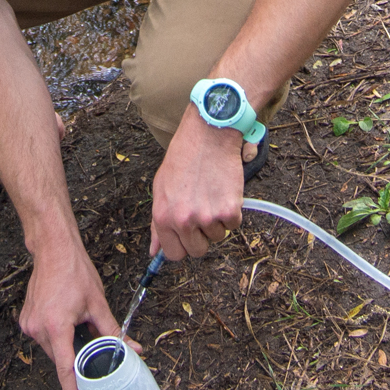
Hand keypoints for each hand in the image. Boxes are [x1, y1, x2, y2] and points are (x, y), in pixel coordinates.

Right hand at [19, 237, 118, 389]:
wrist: (53, 249)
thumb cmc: (75, 272)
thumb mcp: (98, 304)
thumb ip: (113, 331)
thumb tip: (133, 350)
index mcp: (57, 326)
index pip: (66, 369)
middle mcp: (38, 329)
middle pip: (62, 359)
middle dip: (77, 361)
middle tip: (91, 351)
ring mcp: (29, 325)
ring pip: (54, 350)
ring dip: (67, 346)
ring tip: (77, 322)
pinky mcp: (26, 321)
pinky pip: (46, 339)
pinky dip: (58, 337)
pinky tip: (66, 319)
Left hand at [150, 112, 246, 260]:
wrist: (208, 135)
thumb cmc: (183, 158)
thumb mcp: (161, 188)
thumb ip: (158, 223)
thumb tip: (155, 252)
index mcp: (163, 217)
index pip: (174, 254)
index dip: (183, 244)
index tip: (188, 235)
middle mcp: (183, 220)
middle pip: (198, 251)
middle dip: (202, 236)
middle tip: (202, 211)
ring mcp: (207, 217)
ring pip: (217, 237)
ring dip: (218, 221)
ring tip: (211, 194)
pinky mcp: (229, 211)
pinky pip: (234, 225)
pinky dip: (233, 211)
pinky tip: (224, 191)